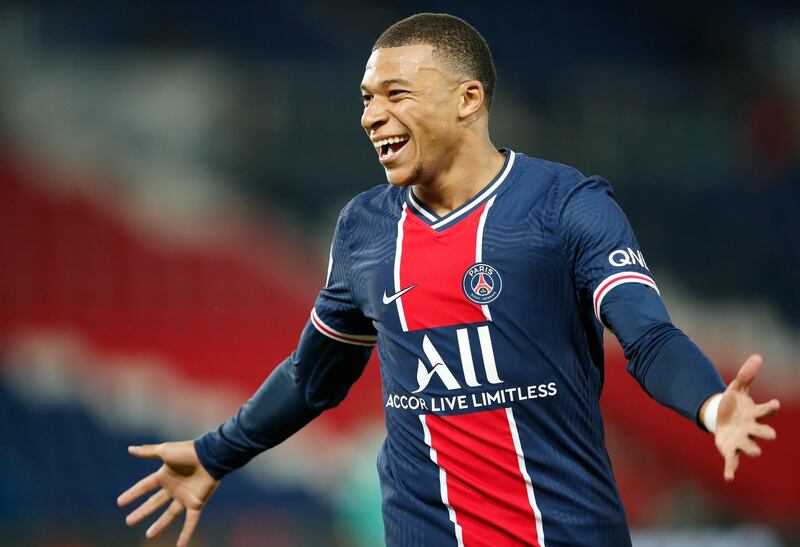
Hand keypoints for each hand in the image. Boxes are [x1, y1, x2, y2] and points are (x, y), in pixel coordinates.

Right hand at [117, 440, 218, 546]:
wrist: (210, 456)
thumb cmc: (188, 452)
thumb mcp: (165, 451)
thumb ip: (148, 452)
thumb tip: (129, 449)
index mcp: (165, 475)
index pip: (144, 487)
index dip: (132, 494)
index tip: (119, 502)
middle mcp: (173, 488)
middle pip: (154, 503)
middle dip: (142, 512)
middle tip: (128, 521)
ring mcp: (184, 497)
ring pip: (169, 515)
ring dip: (159, 526)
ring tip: (149, 536)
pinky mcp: (196, 504)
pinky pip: (190, 522)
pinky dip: (186, 535)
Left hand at [711, 354, 779, 480]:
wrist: (720, 417)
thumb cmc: (733, 404)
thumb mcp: (736, 388)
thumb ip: (746, 375)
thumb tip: (757, 356)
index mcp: (754, 414)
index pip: (764, 411)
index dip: (769, 407)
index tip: (773, 403)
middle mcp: (750, 429)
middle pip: (760, 431)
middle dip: (765, 433)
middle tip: (771, 435)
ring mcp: (741, 440)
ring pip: (749, 446)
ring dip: (752, 448)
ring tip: (757, 452)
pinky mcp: (730, 450)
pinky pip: (732, 461)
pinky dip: (731, 469)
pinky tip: (729, 477)